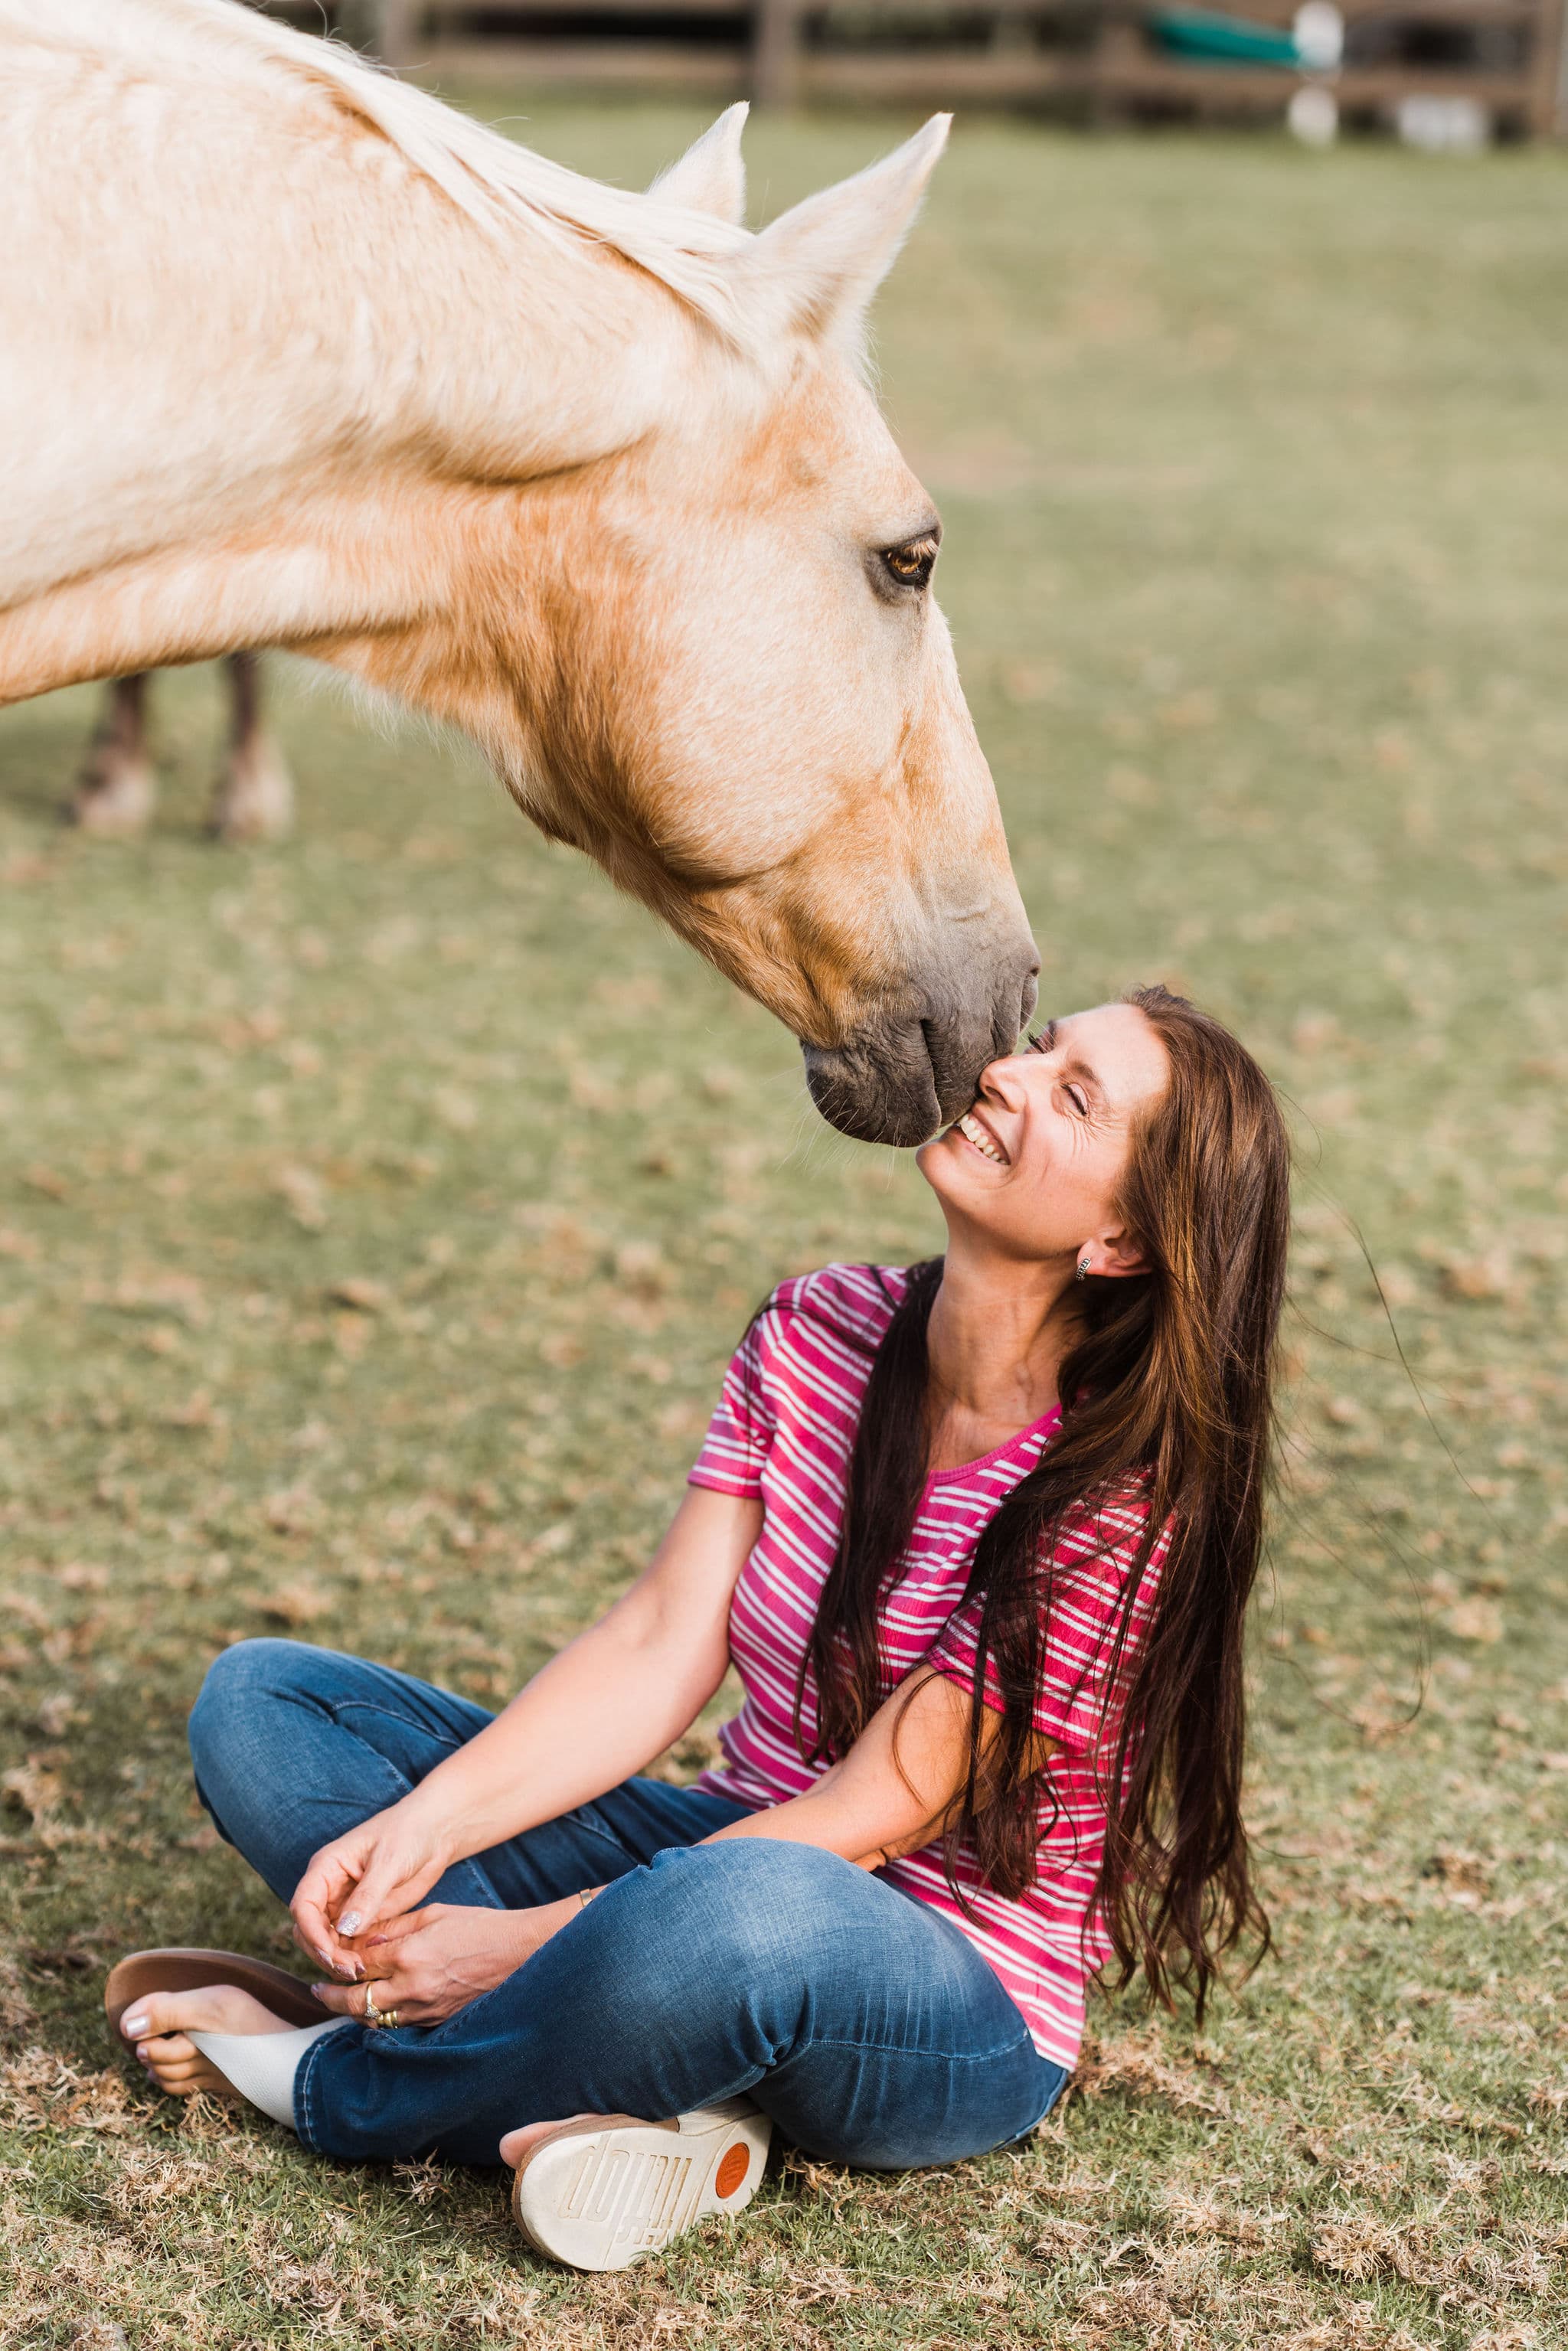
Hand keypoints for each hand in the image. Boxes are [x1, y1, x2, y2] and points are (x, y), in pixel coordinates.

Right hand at [290, 1798, 453, 1980]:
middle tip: (350, 1969)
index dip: (311, 1932)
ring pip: (326, 1942)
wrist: (434, 1834)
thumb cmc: (408, 1834)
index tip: (329, 1953)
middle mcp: (329, 1889)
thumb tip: (344, 1929)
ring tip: (360, 1972)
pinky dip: (352, 1958)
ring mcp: (345, 1906)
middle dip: (324, 1952)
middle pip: (309, 1929)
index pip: (303, 1905)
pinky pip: (348, 1945)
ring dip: (337, 1960)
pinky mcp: (363, 1918)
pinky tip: (368, 1967)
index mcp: (326, 1867)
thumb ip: (368, 1895)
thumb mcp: (389, 1862)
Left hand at [309, 1901, 570, 2026]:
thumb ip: (394, 1928)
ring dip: (354, 2011)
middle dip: (331, 1997)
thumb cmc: (478, 1926)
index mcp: (408, 1955)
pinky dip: (381, 2019)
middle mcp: (411, 1988)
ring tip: (342, 2000)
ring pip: (373, 2020)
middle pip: (356, 2001)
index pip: (358, 1964)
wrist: (518, 1953)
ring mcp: (424, 2010)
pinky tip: (376, 2009)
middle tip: (317, 1990)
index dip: (339, 1961)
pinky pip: (397, 2027)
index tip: (327, 1958)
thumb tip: (364, 1939)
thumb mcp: (433, 1914)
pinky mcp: (436, 2022)